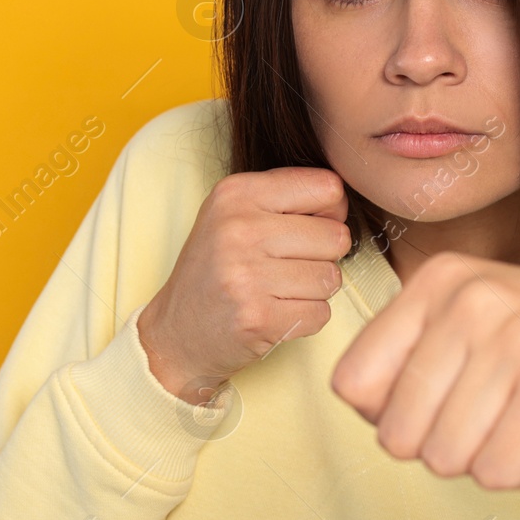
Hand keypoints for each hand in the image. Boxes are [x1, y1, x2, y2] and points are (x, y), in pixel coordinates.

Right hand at [137, 167, 352, 403]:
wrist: (176, 332)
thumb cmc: (216, 269)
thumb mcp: (234, 214)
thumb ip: (286, 197)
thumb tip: (343, 203)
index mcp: (236, 194)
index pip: (327, 188)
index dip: (331, 212)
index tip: (308, 228)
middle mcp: (239, 229)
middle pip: (336, 237)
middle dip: (324, 256)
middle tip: (289, 267)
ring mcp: (246, 275)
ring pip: (331, 278)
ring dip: (314, 290)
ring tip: (279, 291)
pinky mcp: (258, 318)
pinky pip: (320, 313)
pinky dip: (306, 318)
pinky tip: (276, 313)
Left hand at [330, 252, 519, 488]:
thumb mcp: (486, 324)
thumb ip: (416, 355)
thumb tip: (362, 407)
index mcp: (441, 278)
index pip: (352, 384)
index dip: (396, 416)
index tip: (452, 400)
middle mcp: (471, 296)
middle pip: (395, 433)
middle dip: (446, 445)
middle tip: (502, 414)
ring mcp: (515, 336)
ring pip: (443, 458)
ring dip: (489, 458)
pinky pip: (497, 473)